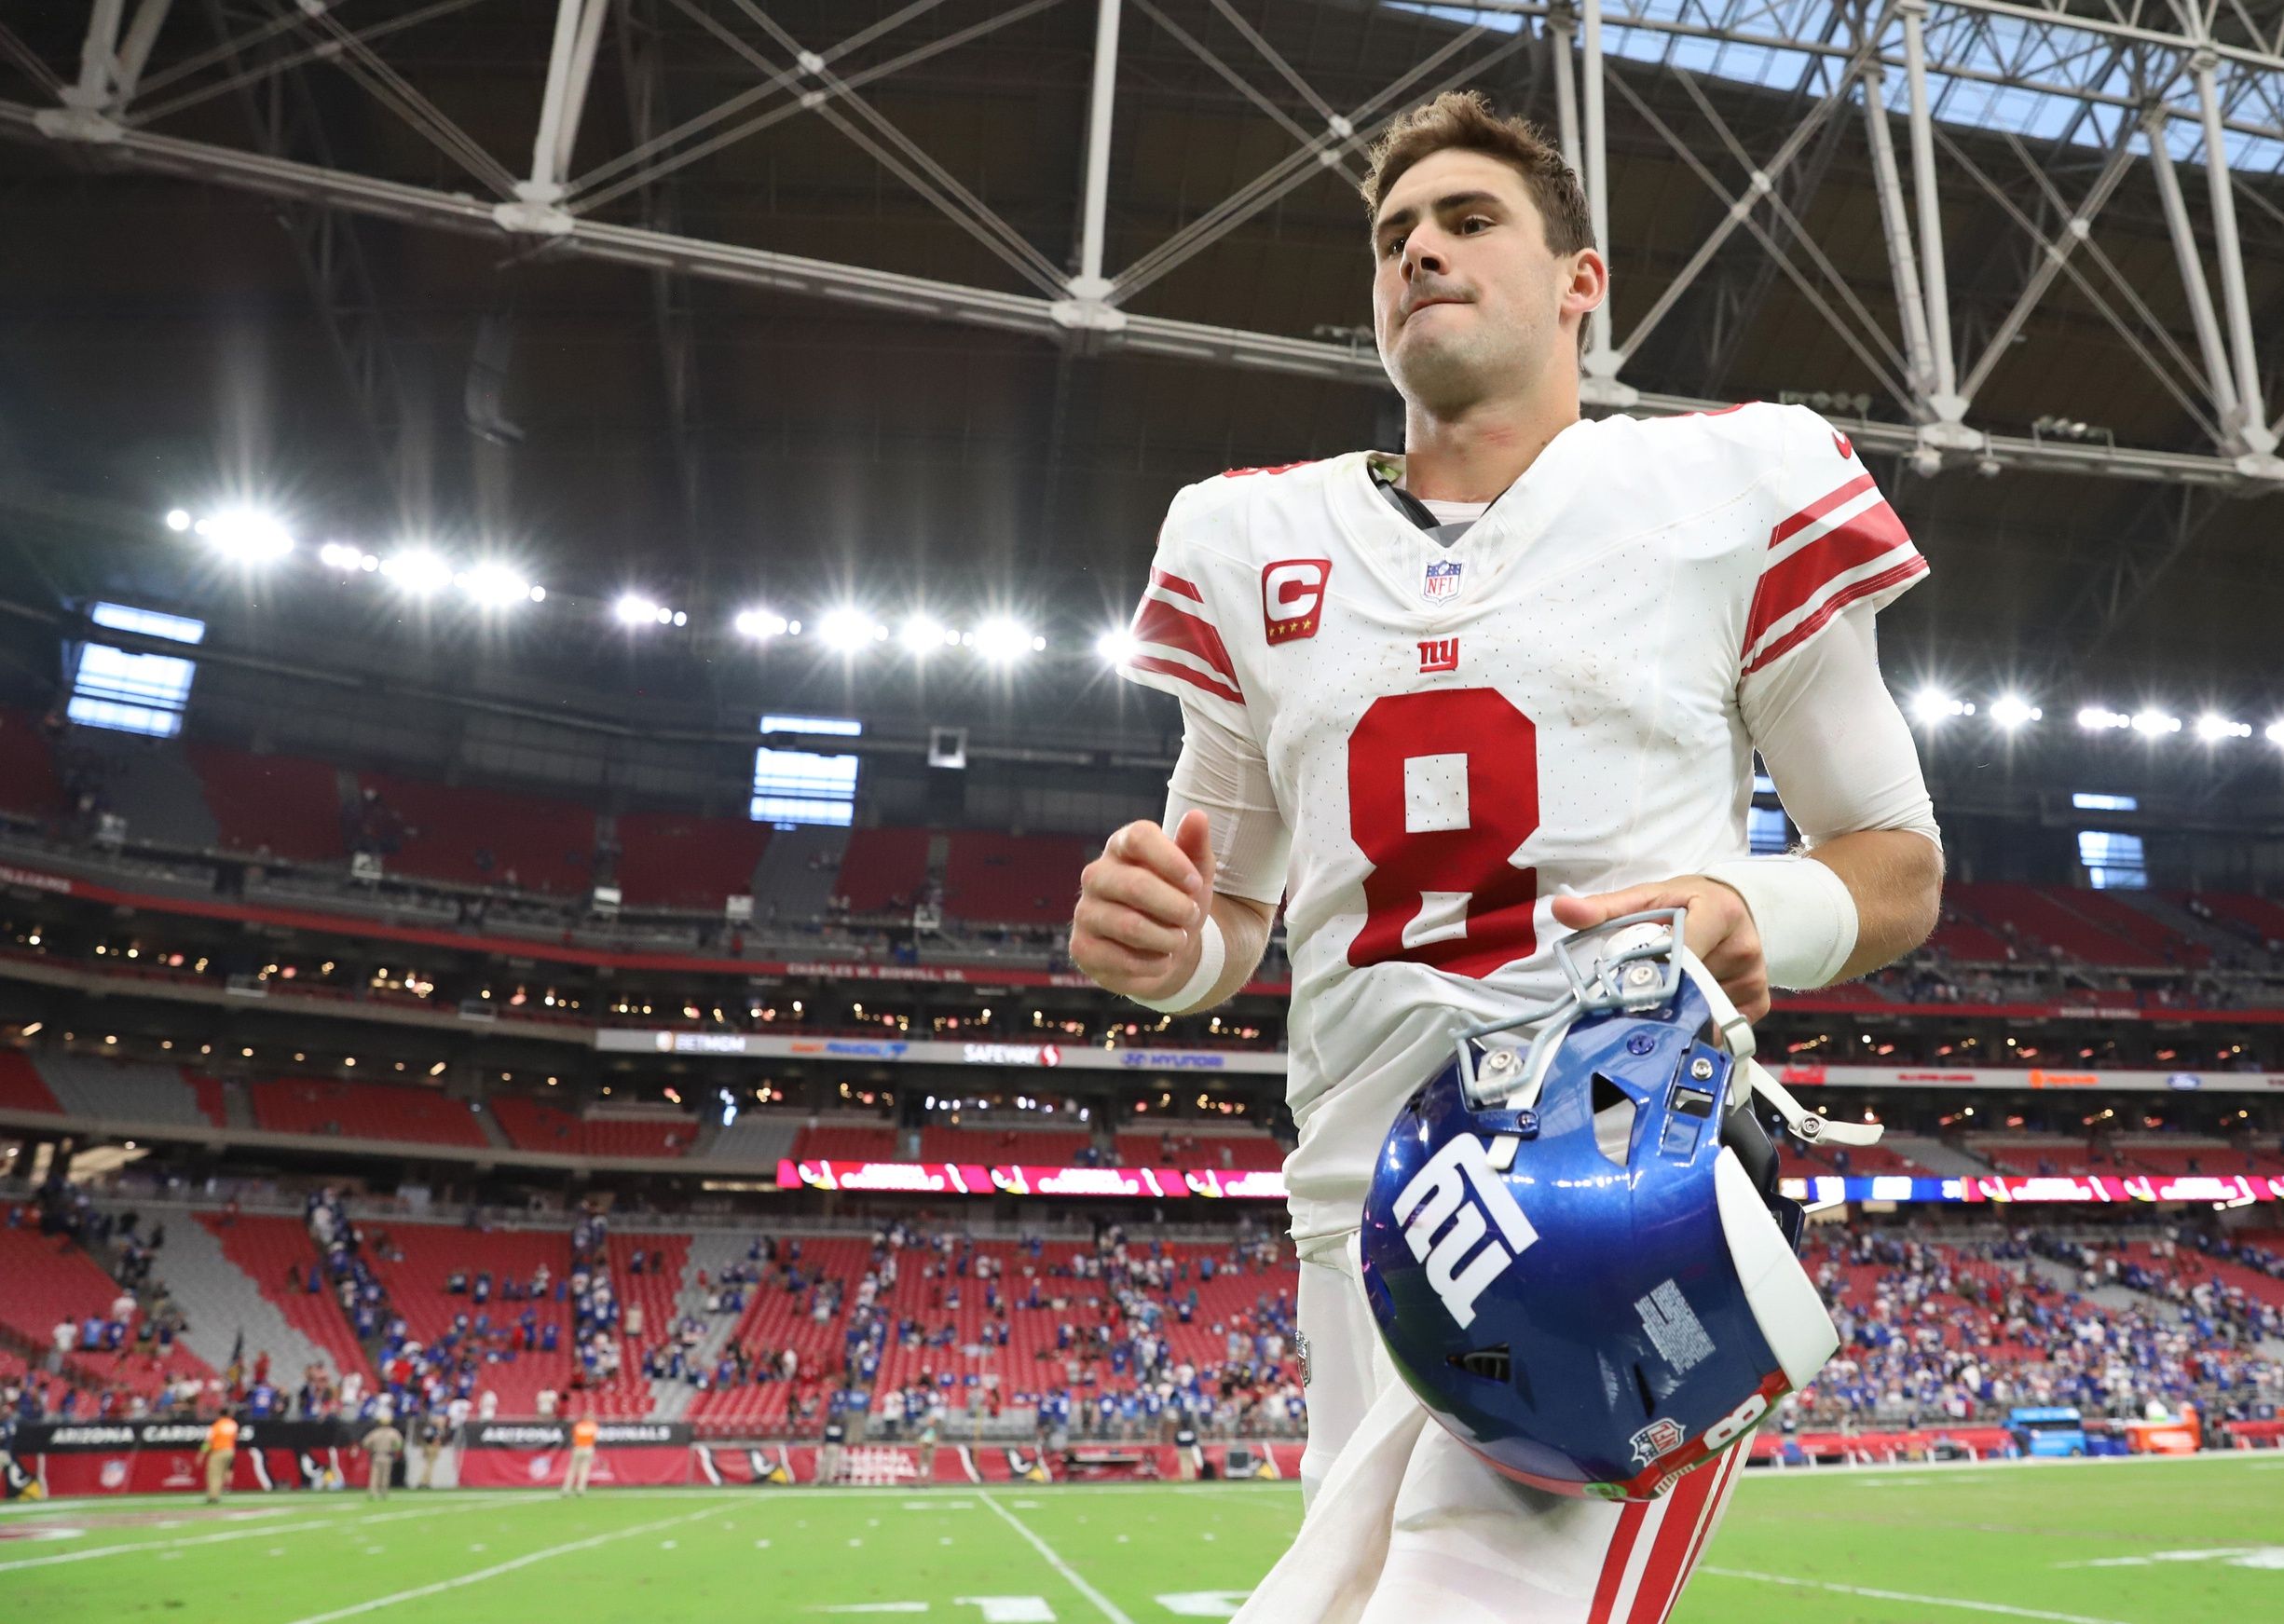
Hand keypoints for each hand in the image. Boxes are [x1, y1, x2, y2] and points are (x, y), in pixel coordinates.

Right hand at [1071, 811, 1215, 999]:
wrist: (1164, 951)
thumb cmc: (1177, 903)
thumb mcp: (1195, 876)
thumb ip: (1196, 847)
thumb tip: (1197, 815)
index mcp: (1122, 847)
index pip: (1139, 837)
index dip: (1172, 861)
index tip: (1195, 883)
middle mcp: (1096, 875)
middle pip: (1136, 885)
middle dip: (1175, 907)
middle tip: (1192, 917)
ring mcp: (1085, 912)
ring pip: (1130, 926)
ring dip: (1168, 939)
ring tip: (1180, 940)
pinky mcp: (1081, 947)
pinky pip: (1120, 958)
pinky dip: (1153, 963)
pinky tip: (1161, 960)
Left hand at [1549, 876, 1768, 1021]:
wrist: (1735, 906)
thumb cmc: (1687, 902)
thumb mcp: (1649, 897)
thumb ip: (1606, 907)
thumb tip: (1562, 908)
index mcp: (1718, 913)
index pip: (1685, 952)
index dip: (1654, 971)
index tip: (1628, 986)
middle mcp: (1742, 946)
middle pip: (1693, 986)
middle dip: (1662, 995)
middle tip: (1635, 1003)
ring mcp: (1753, 977)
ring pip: (1705, 1008)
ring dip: (1681, 1008)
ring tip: (1666, 996)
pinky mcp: (1759, 1000)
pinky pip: (1723, 1024)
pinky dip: (1701, 1021)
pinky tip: (1689, 1008)